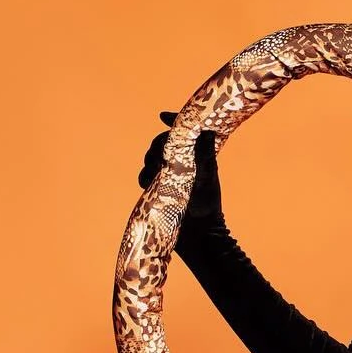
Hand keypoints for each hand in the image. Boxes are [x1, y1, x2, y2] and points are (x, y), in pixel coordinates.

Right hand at [137, 111, 224, 229]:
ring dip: (149, 161)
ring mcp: (169, 177)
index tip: (162, 117)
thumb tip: (206, 130)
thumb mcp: (207, 178)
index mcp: (196, 157)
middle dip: (157, 145)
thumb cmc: (207, 207)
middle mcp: (182, 164)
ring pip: (151, 158)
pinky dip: (144, 176)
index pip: (183, 133)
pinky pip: (144, 176)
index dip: (174, 121)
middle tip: (159, 156)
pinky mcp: (159, 189)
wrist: (198, 235)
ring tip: (154, 172)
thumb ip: (204, 155)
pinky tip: (148, 183)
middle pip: (162, 143)